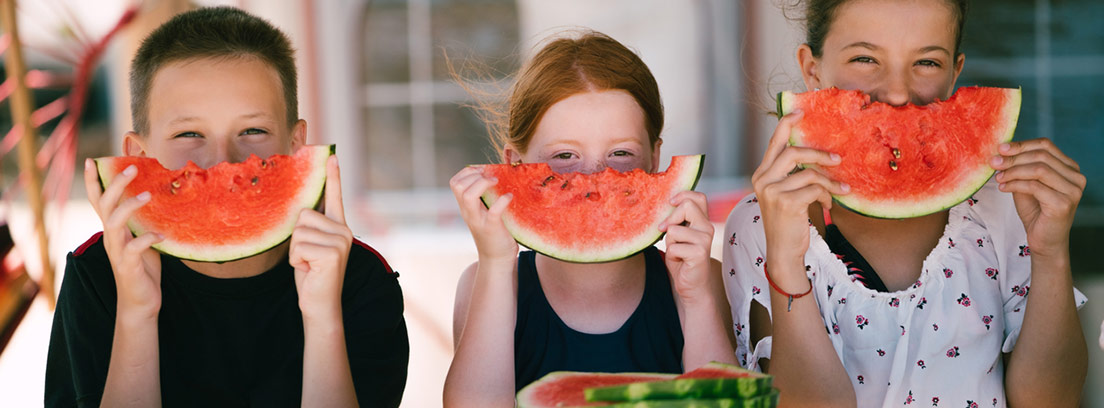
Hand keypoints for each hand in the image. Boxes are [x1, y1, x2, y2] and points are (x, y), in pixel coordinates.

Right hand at [84, 158, 162, 321]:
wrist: (140, 301)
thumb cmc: (143, 268)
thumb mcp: (143, 239)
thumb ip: (144, 222)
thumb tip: (157, 197)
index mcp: (114, 229)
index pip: (99, 201)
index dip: (94, 181)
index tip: (93, 160)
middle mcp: (111, 237)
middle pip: (105, 204)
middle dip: (115, 184)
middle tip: (132, 167)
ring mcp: (117, 251)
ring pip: (114, 223)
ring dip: (130, 206)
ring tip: (148, 195)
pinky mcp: (128, 266)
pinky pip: (134, 249)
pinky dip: (147, 239)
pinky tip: (162, 236)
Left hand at [291, 155, 353, 322]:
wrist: (320, 305)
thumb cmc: (311, 275)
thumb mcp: (308, 246)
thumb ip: (309, 228)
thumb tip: (300, 211)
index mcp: (339, 227)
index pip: (334, 196)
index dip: (333, 176)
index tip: (332, 154)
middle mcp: (344, 230)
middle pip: (303, 215)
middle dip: (297, 238)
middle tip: (308, 258)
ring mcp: (341, 241)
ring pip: (299, 231)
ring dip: (296, 251)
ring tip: (309, 265)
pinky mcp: (333, 252)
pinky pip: (299, 246)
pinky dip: (297, 261)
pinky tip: (310, 270)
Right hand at [449, 166, 517, 262]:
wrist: (497, 258)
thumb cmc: (494, 232)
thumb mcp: (484, 212)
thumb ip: (484, 197)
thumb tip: (496, 174)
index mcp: (466, 207)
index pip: (455, 183)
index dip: (467, 172)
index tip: (483, 171)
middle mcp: (468, 213)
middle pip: (458, 186)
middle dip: (474, 175)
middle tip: (491, 177)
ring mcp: (478, 220)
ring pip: (468, 196)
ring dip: (483, 184)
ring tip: (496, 182)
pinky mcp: (492, 228)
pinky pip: (494, 211)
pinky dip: (502, 200)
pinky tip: (510, 197)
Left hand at [660, 191, 713, 303]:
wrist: (691, 285)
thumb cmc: (682, 259)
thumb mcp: (677, 236)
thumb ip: (675, 221)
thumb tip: (663, 207)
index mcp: (702, 221)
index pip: (698, 197)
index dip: (682, 195)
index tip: (670, 203)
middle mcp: (707, 227)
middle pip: (687, 206)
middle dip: (670, 218)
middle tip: (663, 230)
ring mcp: (705, 240)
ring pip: (674, 230)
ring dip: (669, 242)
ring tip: (677, 252)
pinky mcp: (700, 253)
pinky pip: (673, 247)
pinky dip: (671, 255)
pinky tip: (680, 261)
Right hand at [751, 111, 848, 287]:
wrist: (782, 252)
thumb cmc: (788, 222)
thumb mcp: (785, 195)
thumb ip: (792, 175)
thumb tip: (818, 156)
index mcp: (761, 175)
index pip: (774, 143)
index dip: (786, 124)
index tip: (801, 111)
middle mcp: (762, 180)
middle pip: (794, 153)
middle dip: (819, 155)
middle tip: (838, 160)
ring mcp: (772, 191)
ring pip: (809, 173)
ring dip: (830, 182)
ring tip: (841, 190)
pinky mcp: (785, 203)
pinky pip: (815, 189)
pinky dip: (827, 197)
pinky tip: (828, 207)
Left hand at [991, 139, 1084, 258]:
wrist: (1044, 240)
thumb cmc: (1036, 211)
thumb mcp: (1026, 183)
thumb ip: (1020, 168)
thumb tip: (1001, 151)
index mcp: (1069, 168)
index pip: (1046, 145)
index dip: (1021, 144)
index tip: (1000, 148)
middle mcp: (1076, 177)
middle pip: (1041, 156)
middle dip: (1013, 158)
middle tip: (994, 163)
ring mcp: (1073, 190)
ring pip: (1038, 169)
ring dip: (1013, 171)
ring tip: (998, 177)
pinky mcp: (1064, 203)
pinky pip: (1034, 186)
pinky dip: (1015, 185)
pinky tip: (1003, 188)